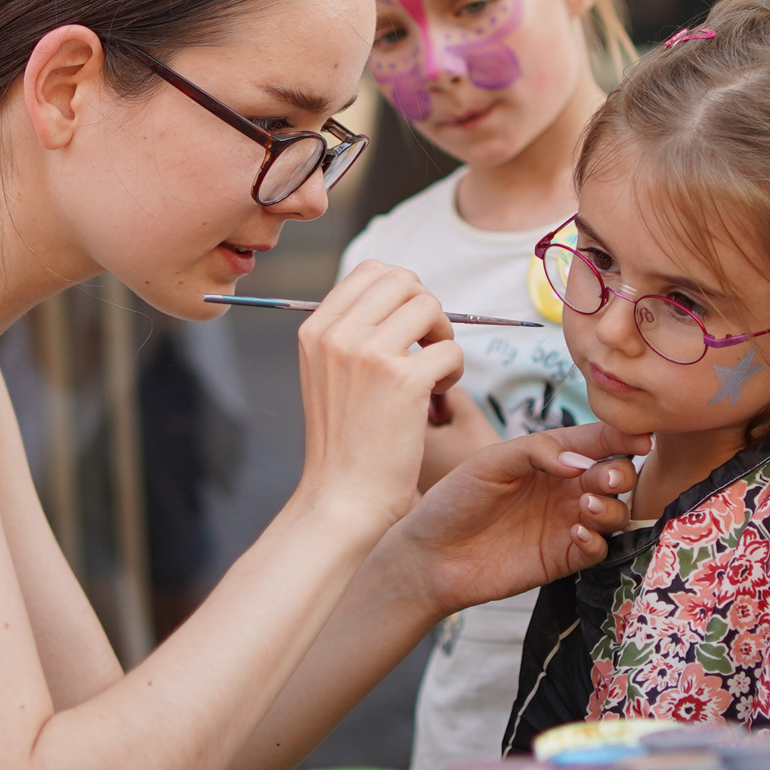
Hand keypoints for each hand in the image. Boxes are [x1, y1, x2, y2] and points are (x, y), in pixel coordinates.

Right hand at [293, 261, 463, 533]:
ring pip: (431, 308)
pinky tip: (434, 397)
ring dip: (443, 338)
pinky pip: (450, 350)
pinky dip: (454, 372)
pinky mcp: (403, 380)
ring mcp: (369, 354)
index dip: (403, 291)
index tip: (409, 325)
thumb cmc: (344, 443)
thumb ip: (352, 333)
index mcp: (316, 328)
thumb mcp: (326, 375)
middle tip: (427, 347)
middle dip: (427, 310)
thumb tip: (401, 296)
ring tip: (432, 374)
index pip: (371, 271)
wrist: (343, 498)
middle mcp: (338, 334)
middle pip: (405, 281)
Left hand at [388, 424, 652, 617]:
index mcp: (549, 457)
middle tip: (607, 478)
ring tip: (586, 507)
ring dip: (612, 507)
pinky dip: (597, 540)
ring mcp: (565, 523)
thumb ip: (535, 451)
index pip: (595, 440)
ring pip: (615, 512)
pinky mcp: (562, 558)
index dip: (620, 436)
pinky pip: (598, 549)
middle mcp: (563, 488)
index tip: (640, 439)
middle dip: (620, 473)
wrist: (429, 556)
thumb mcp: (489, 462)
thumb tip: (582, 461)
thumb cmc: (454, 500)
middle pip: (614, 475)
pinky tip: (575, 533)